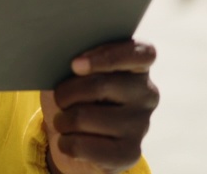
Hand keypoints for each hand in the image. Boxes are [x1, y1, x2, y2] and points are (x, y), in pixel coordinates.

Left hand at [39, 40, 158, 173]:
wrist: (77, 137)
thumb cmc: (77, 94)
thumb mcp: (76, 72)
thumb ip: (80, 60)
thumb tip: (70, 64)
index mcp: (139, 66)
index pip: (140, 53)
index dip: (108, 56)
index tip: (75, 64)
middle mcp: (147, 94)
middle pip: (99, 85)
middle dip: (65, 93)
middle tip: (59, 99)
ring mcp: (141, 124)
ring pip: (83, 117)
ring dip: (62, 120)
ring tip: (63, 120)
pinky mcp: (130, 153)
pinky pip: (82, 145)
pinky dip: (64, 142)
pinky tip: (67, 140)